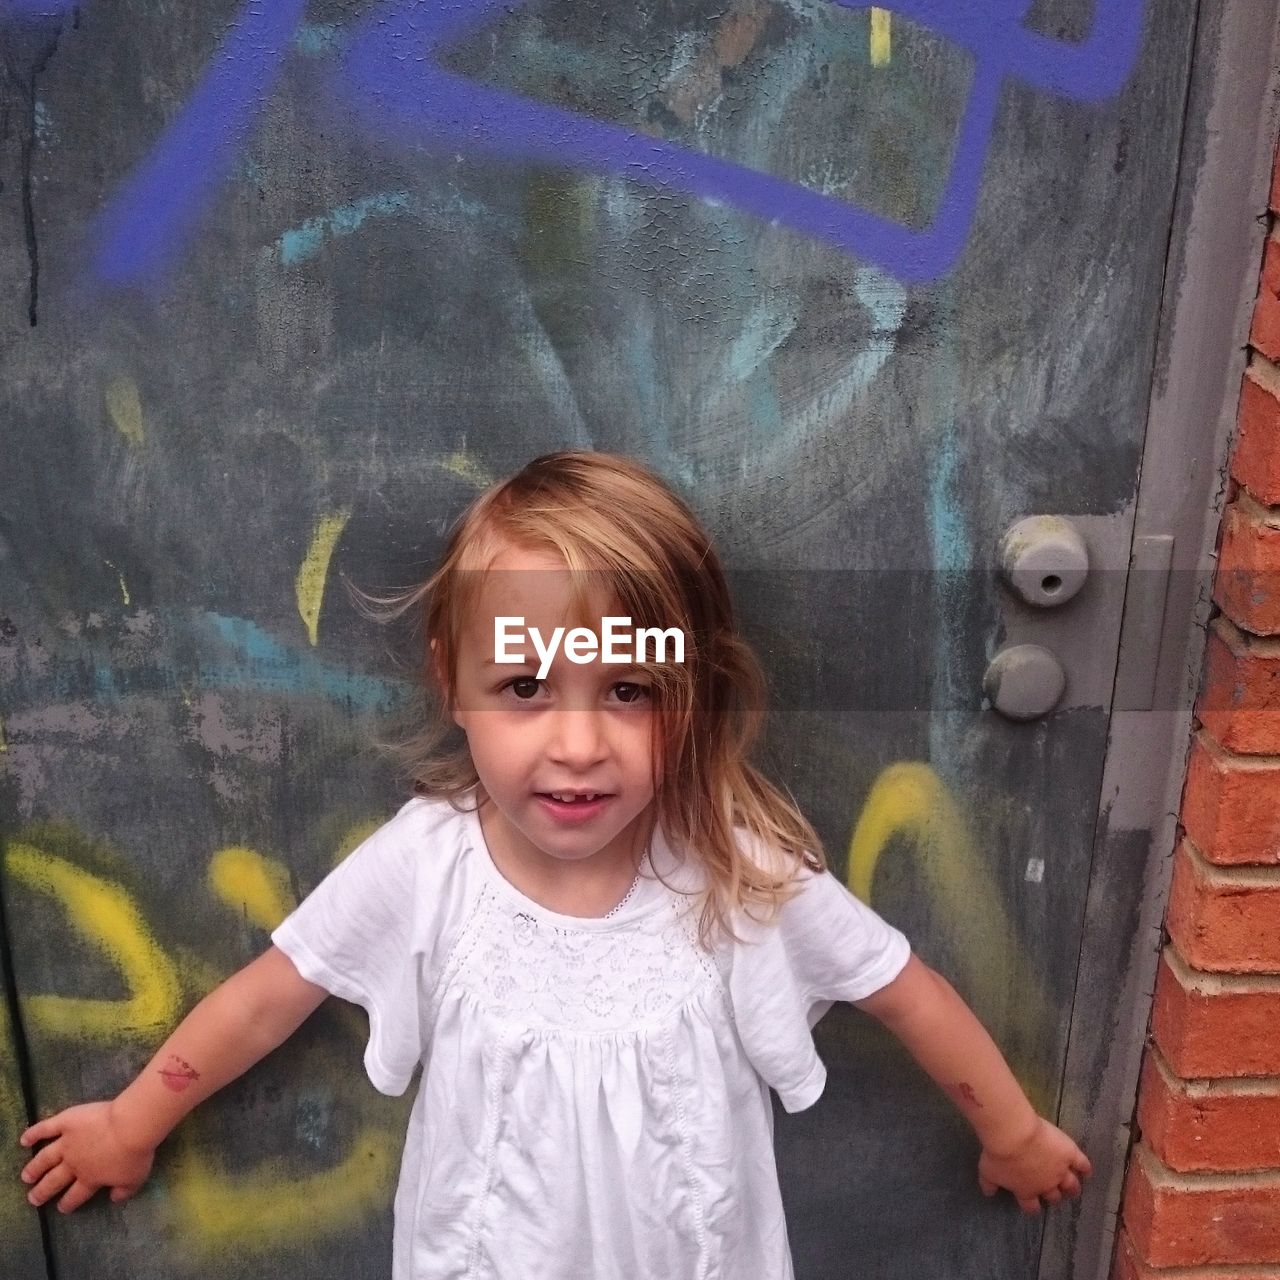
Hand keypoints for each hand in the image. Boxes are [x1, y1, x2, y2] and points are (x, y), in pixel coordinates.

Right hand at [19, 1101, 155, 1213]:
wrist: (130, 1126)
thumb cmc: (135, 1153)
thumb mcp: (135, 1179)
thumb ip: (123, 1191)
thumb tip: (114, 1199)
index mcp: (90, 1178)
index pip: (75, 1195)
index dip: (67, 1203)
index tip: (60, 1208)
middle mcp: (74, 1164)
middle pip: (54, 1181)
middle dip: (43, 1191)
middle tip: (33, 1198)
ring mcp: (68, 1143)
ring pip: (46, 1158)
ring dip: (34, 1168)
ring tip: (25, 1176)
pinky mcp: (67, 1122)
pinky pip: (46, 1128)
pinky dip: (34, 1133)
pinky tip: (24, 1139)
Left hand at [977, 1116, 1092, 1213]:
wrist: (1014, 1134)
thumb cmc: (998, 1154)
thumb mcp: (987, 1171)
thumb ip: (989, 1184)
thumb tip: (988, 1193)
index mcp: (1026, 1191)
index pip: (1032, 1206)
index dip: (1033, 1207)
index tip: (1034, 1206)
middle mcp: (1046, 1184)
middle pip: (1054, 1196)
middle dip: (1054, 1195)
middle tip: (1055, 1192)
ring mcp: (1060, 1170)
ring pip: (1071, 1184)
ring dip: (1073, 1187)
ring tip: (1074, 1188)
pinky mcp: (1069, 1154)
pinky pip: (1082, 1164)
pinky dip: (1086, 1168)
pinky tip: (1086, 1170)